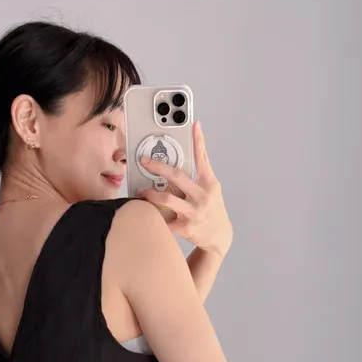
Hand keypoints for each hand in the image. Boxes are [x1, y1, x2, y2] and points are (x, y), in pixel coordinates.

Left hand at [137, 121, 232, 257]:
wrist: (219, 237)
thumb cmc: (212, 209)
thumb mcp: (211, 190)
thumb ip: (198, 176)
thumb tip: (180, 160)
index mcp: (209, 184)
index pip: (203, 159)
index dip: (199, 141)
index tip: (194, 125)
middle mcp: (202, 196)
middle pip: (176, 176)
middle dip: (158, 166)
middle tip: (144, 161)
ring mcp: (194, 212)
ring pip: (166, 198)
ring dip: (149, 194)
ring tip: (141, 191)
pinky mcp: (186, 228)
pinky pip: (163, 221)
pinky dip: (152, 217)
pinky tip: (144, 214)